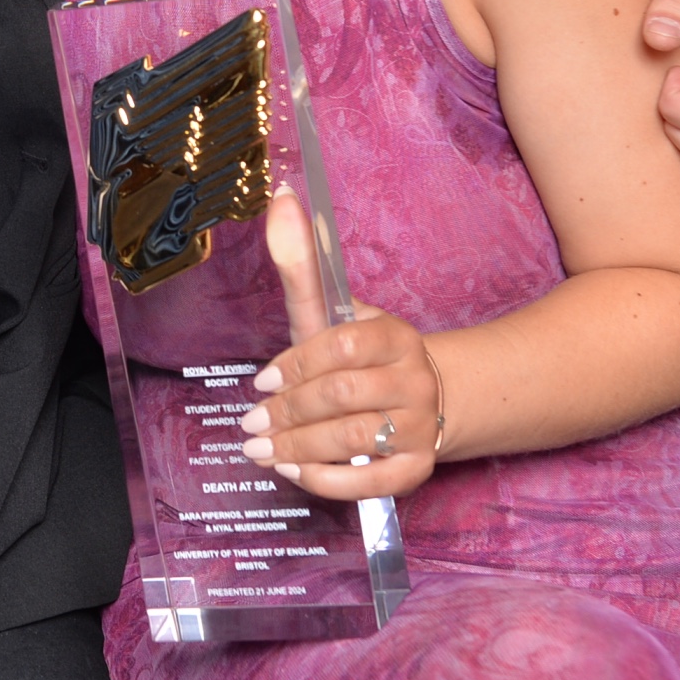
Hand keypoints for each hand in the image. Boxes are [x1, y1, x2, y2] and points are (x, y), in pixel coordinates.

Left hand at [235, 191, 442, 499]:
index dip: (296, 365)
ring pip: (354, 440)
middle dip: (289, 411)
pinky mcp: (417, 469)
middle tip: (252, 424)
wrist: (428, 400)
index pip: (343, 345)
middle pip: (344, 395)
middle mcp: (413, 379)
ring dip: (298, 447)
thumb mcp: (333, 313)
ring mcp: (420, 427)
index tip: (260, 381)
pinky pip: (371, 483)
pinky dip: (327, 480)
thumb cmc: (363, 357)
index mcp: (394, 335)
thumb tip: (278, 195)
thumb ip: (302, 265)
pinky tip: (294, 472)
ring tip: (261, 451)